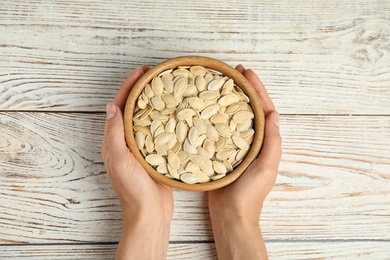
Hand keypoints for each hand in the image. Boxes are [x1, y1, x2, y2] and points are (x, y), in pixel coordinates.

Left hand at [101, 65, 173, 259]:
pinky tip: (176, 114)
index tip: (143, 71)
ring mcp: (141, 148)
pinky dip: (164, 119)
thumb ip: (115, 134)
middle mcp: (126, 142)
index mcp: (114, 141)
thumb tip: (111, 106)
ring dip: (154, 102)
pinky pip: (158, 132)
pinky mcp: (155, 155)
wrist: (149, 213)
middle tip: (156, 75)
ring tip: (167, 89)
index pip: (120, 106)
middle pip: (133, 109)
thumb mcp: (121, 159)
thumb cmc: (133, 189)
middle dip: (142, 90)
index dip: (130, 86)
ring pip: (146, 119)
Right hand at [208, 65, 281, 259]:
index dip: (256, 88)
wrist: (232, 215)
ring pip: (233, 116)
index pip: (263, 108)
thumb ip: (272, 141)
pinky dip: (215, 116)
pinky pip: (219, 129)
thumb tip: (274, 113)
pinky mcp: (221, 152)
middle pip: (248, 107)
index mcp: (265, 141)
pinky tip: (205, 108)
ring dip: (228, 98)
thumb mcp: (266, 166)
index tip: (246, 71)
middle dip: (242, 88)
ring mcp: (235, 145)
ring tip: (219, 83)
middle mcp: (251, 140)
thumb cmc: (251, 194)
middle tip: (232, 71)